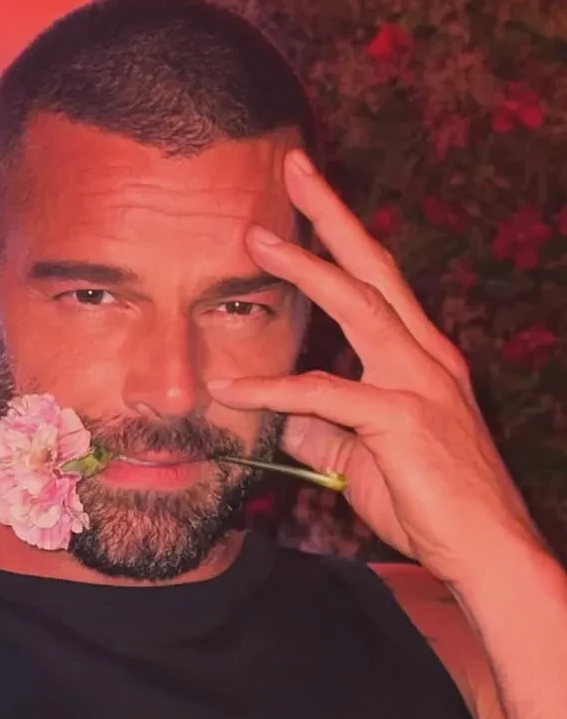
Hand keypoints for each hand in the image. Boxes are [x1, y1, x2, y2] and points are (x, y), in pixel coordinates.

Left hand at [208, 148, 542, 586]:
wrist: (486, 550)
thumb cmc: (432, 505)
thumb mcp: (365, 457)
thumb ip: (324, 428)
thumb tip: (280, 412)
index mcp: (422, 358)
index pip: (381, 283)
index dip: (344, 237)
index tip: (308, 197)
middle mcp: (427, 357)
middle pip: (376, 269)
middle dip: (333, 215)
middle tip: (294, 168)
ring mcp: (420, 383)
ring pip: (359, 307)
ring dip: (306, 269)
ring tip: (257, 241)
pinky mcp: (403, 420)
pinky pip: (327, 394)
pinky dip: (276, 387)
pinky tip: (232, 386)